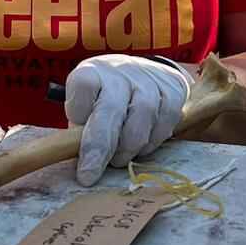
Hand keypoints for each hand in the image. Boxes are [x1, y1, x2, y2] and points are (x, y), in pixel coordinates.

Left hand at [64, 55, 192, 185]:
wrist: (142, 75)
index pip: (84, 85)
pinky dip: (153, 141)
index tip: (73, 138)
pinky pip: (166, 119)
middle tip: (90, 173)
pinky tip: (142, 148)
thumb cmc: (103, 100)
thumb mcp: (84, 107)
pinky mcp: (172, 88)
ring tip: (118, 160)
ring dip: (129, 146)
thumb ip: (80, 131)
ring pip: (143, 114)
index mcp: (91, 72)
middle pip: (111, 108)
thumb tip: (79, 161)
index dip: (79, 111)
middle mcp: (120, 71)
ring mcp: (148, 78)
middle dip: (99, 146)